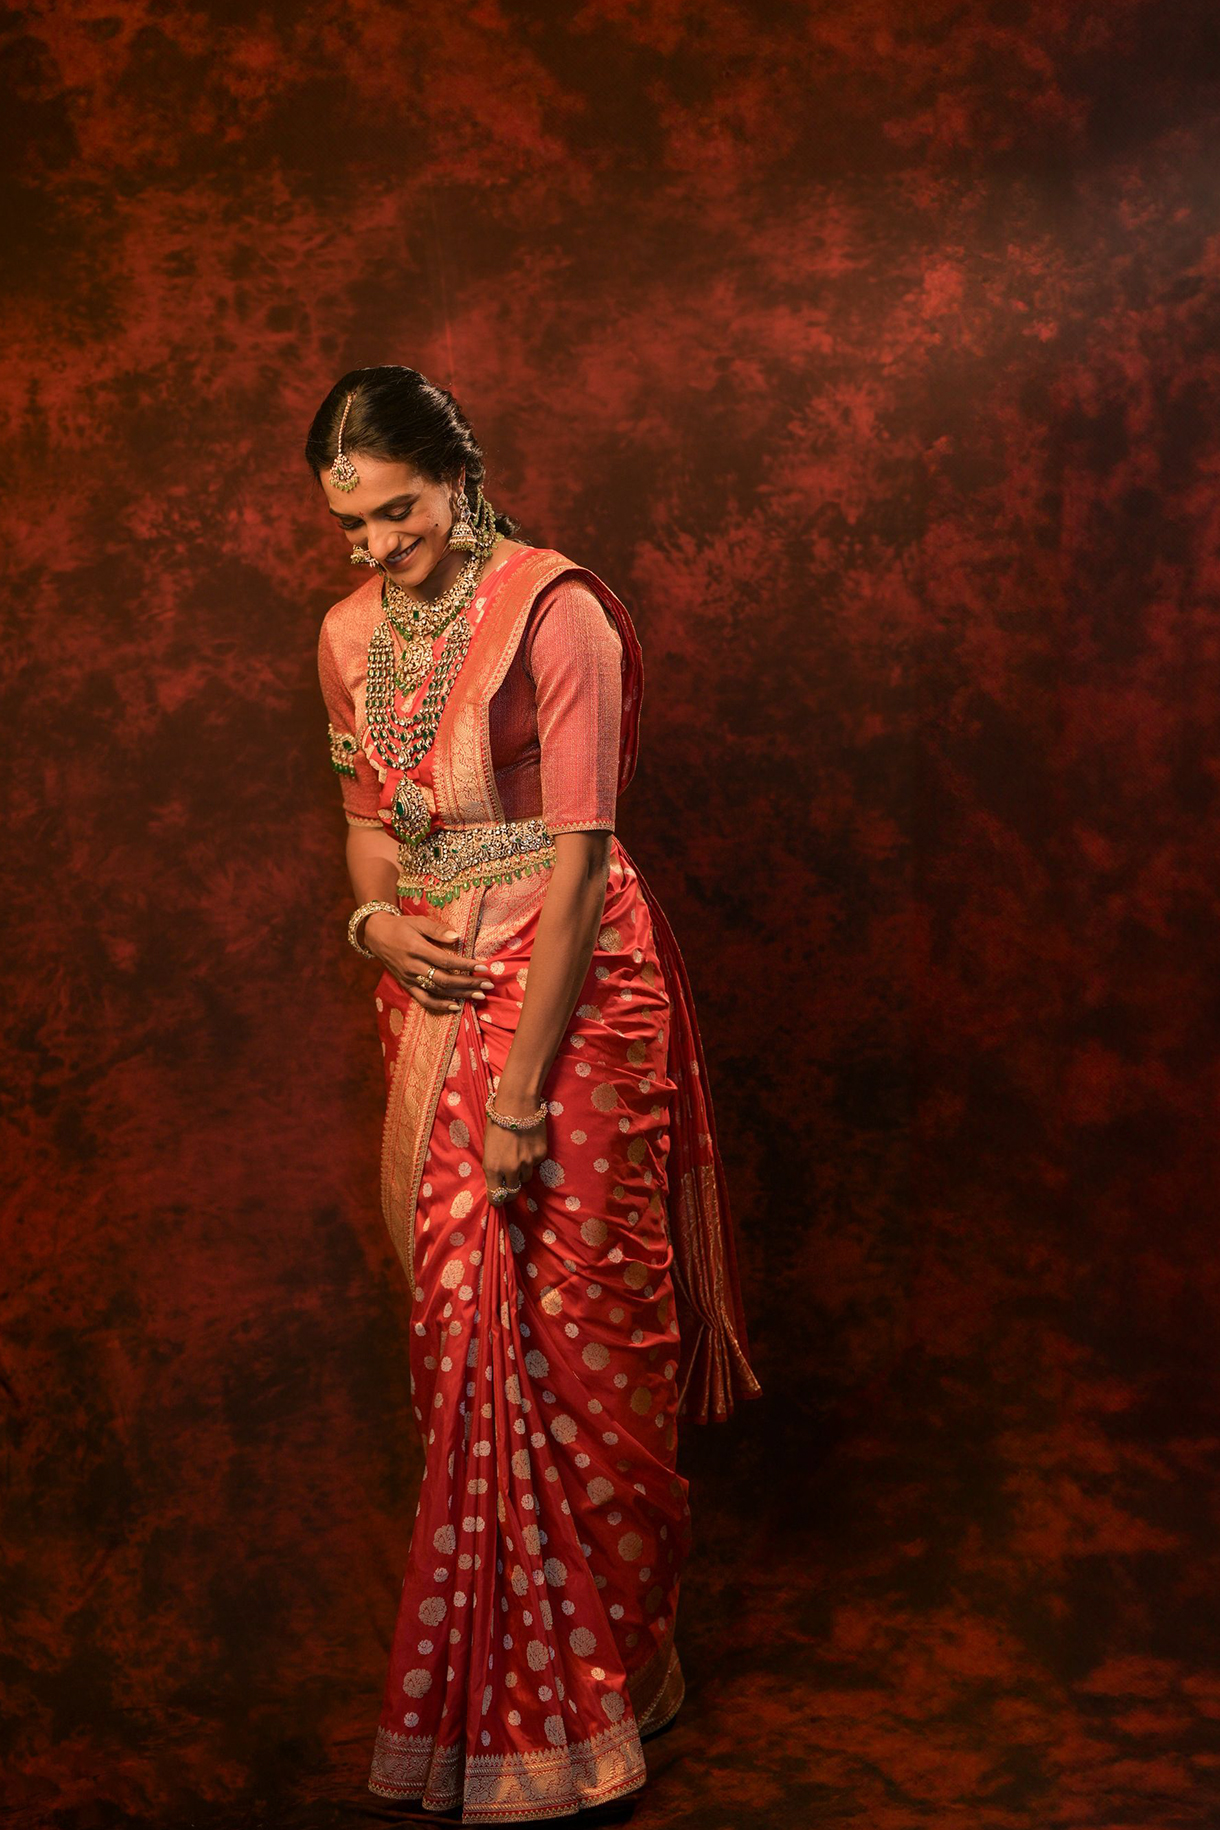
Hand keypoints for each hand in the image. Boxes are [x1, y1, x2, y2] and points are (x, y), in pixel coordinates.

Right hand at [364, 911, 493, 1013]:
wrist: (376, 936)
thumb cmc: (401, 926)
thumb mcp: (418, 922)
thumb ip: (437, 930)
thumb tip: (457, 937)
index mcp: (417, 949)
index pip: (446, 961)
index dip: (466, 966)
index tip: (483, 968)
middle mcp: (413, 967)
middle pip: (445, 980)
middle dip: (468, 984)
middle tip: (487, 985)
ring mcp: (409, 979)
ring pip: (437, 991)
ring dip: (460, 995)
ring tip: (479, 996)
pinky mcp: (406, 985)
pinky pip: (423, 1000)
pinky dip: (439, 1005)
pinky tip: (455, 1006)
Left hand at [483, 1086, 549, 1205]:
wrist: (517, 1105)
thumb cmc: (496, 1123)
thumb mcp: (488, 1148)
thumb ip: (492, 1166)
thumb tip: (497, 1181)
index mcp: (492, 1168)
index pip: (495, 1197)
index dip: (497, 1200)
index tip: (499, 1198)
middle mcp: (510, 1169)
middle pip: (513, 1192)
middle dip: (511, 1190)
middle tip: (510, 1183)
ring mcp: (527, 1163)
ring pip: (525, 1177)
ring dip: (522, 1171)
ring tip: (519, 1154)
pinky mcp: (540, 1155)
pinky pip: (535, 1164)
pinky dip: (532, 1158)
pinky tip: (528, 1143)